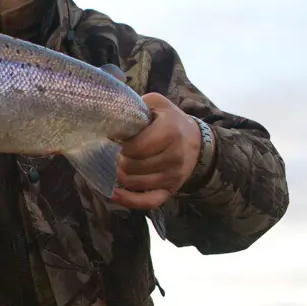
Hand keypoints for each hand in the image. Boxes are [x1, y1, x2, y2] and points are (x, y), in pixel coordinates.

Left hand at [111, 92, 201, 209]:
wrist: (195, 139)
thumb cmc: (168, 119)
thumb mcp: (156, 103)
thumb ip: (136, 106)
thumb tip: (111, 114)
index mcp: (170, 131)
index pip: (137, 147)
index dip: (121, 146)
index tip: (115, 140)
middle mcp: (174, 156)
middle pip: (133, 166)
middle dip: (119, 159)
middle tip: (116, 152)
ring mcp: (174, 175)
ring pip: (136, 183)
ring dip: (120, 176)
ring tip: (116, 165)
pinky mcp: (171, 189)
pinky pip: (149, 202)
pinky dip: (129, 200)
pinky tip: (114, 194)